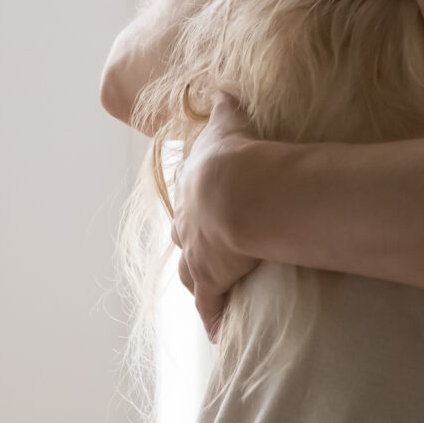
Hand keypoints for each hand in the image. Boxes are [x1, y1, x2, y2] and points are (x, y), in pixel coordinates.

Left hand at [174, 97, 261, 337]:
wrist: (238, 191)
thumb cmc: (234, 155)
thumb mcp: (228, 122)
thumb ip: (224, 105)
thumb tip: (221, 89)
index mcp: (193, 188)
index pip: (192, 199)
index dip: (199, 206)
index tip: (205, 212)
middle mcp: (188, 224)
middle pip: (185, 236)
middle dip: (194, 242)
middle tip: (207, 251)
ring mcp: (197, 254)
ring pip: (193, 273)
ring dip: (201, 281)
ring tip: (211, 290)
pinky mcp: (211, 280)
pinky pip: (212, 305)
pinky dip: (215, 318)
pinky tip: (219, 333)